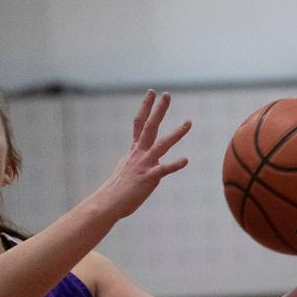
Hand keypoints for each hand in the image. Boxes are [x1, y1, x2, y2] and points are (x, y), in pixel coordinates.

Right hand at [96, 90, 190, 220]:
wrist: (108, 203)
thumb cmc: (118, 189)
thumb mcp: (128, 170)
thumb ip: (141, 163)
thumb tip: (153, 163)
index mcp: (134, 150)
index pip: (139, 123)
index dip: (145, 107)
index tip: (151, 93)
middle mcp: (139, 154)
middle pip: (149, 127)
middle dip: (159, 110)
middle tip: (166, 95)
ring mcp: (143, 165)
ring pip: (161, 145)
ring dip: (176, 133)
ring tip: (189, 123)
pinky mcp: (148, 178)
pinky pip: (163, 170)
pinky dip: (174, 164)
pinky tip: (185, 160)